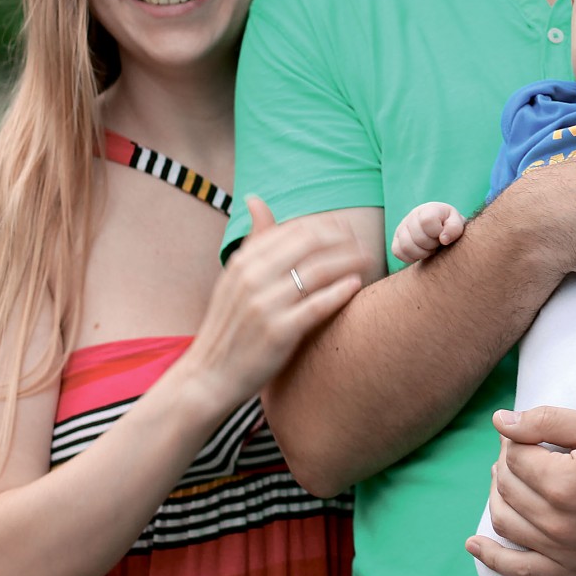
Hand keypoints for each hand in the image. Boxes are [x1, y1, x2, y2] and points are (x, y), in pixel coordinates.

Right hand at [180, 196, 364, 406]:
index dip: (326, 226)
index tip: (346, 229)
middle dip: (342, 240)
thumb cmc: (229, 325)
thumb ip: (253, 241)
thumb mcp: (233, 278)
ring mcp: (265, 305)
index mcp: (243, 262)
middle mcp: (252, 278)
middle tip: (363, 244)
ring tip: (366, 261)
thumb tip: (256, 199)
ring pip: (317, 272)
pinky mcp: (278, 332)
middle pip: (309, 245)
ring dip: (348, 262)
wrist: (209, 375)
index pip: (294, 230)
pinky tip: (355, 285)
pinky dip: (339, 292)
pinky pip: (316, 305)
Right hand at [391, 201, 464, 264]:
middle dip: (431, 245)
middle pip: (418, 237)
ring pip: (406, 246)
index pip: (427, 221)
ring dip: (422, 253)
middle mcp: (412, 216)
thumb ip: (454, 228)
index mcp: (428, 209)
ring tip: (430, 249)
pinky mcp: (396, 240)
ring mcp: (402, 228)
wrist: (441, 227)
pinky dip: (411, 257)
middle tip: (437, 244)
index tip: (442, 234)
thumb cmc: (449, 225)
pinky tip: (421, 253)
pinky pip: (398, 252)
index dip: (436, 232)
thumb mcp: (457, 223)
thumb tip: (443, 240)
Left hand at [465, 405, 575, 575]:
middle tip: (522, 449)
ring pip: (505, 522)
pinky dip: (492, 559)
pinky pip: (520, 571)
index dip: (515, 438)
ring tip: (507, 478)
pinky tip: (474, 544)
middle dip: (506, 463)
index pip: (513, 456)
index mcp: (563, 483)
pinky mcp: (569, 568)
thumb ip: (546, 421)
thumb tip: (499, 422)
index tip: (529, 431)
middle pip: (506, 486)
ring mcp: (562, 550)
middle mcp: (557, 522)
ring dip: (497, 497)